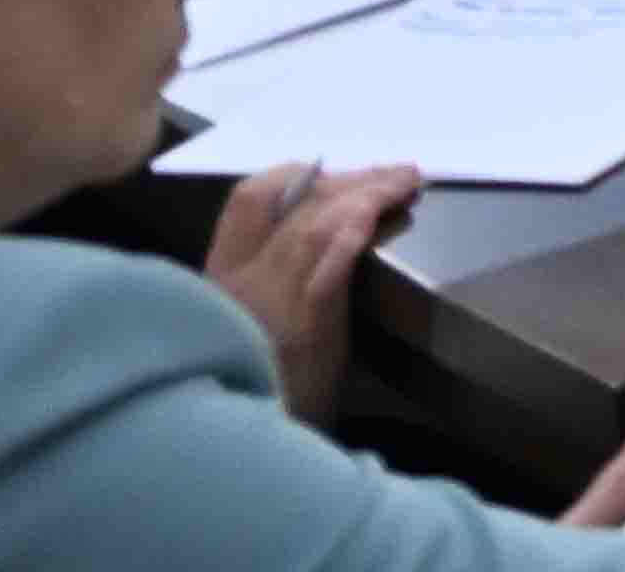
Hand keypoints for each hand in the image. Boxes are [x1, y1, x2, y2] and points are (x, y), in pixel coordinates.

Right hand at [205, 157, 419, 410]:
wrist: (242, 455)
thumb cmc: (261, 388)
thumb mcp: (253, 324)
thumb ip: (276, 278)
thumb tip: (327, 227)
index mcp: (221, 279)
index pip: (248, 201)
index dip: (296, 172)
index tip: (336, 168)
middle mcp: (236, 283)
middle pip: (290, 203)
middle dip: (348, 179)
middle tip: (392, 173)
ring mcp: (265, 303)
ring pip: (314, 224)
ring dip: (367, 194)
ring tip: (404, 182)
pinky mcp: (300, 329)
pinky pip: (325, 266)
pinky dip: (352, 232)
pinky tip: (378, 212)